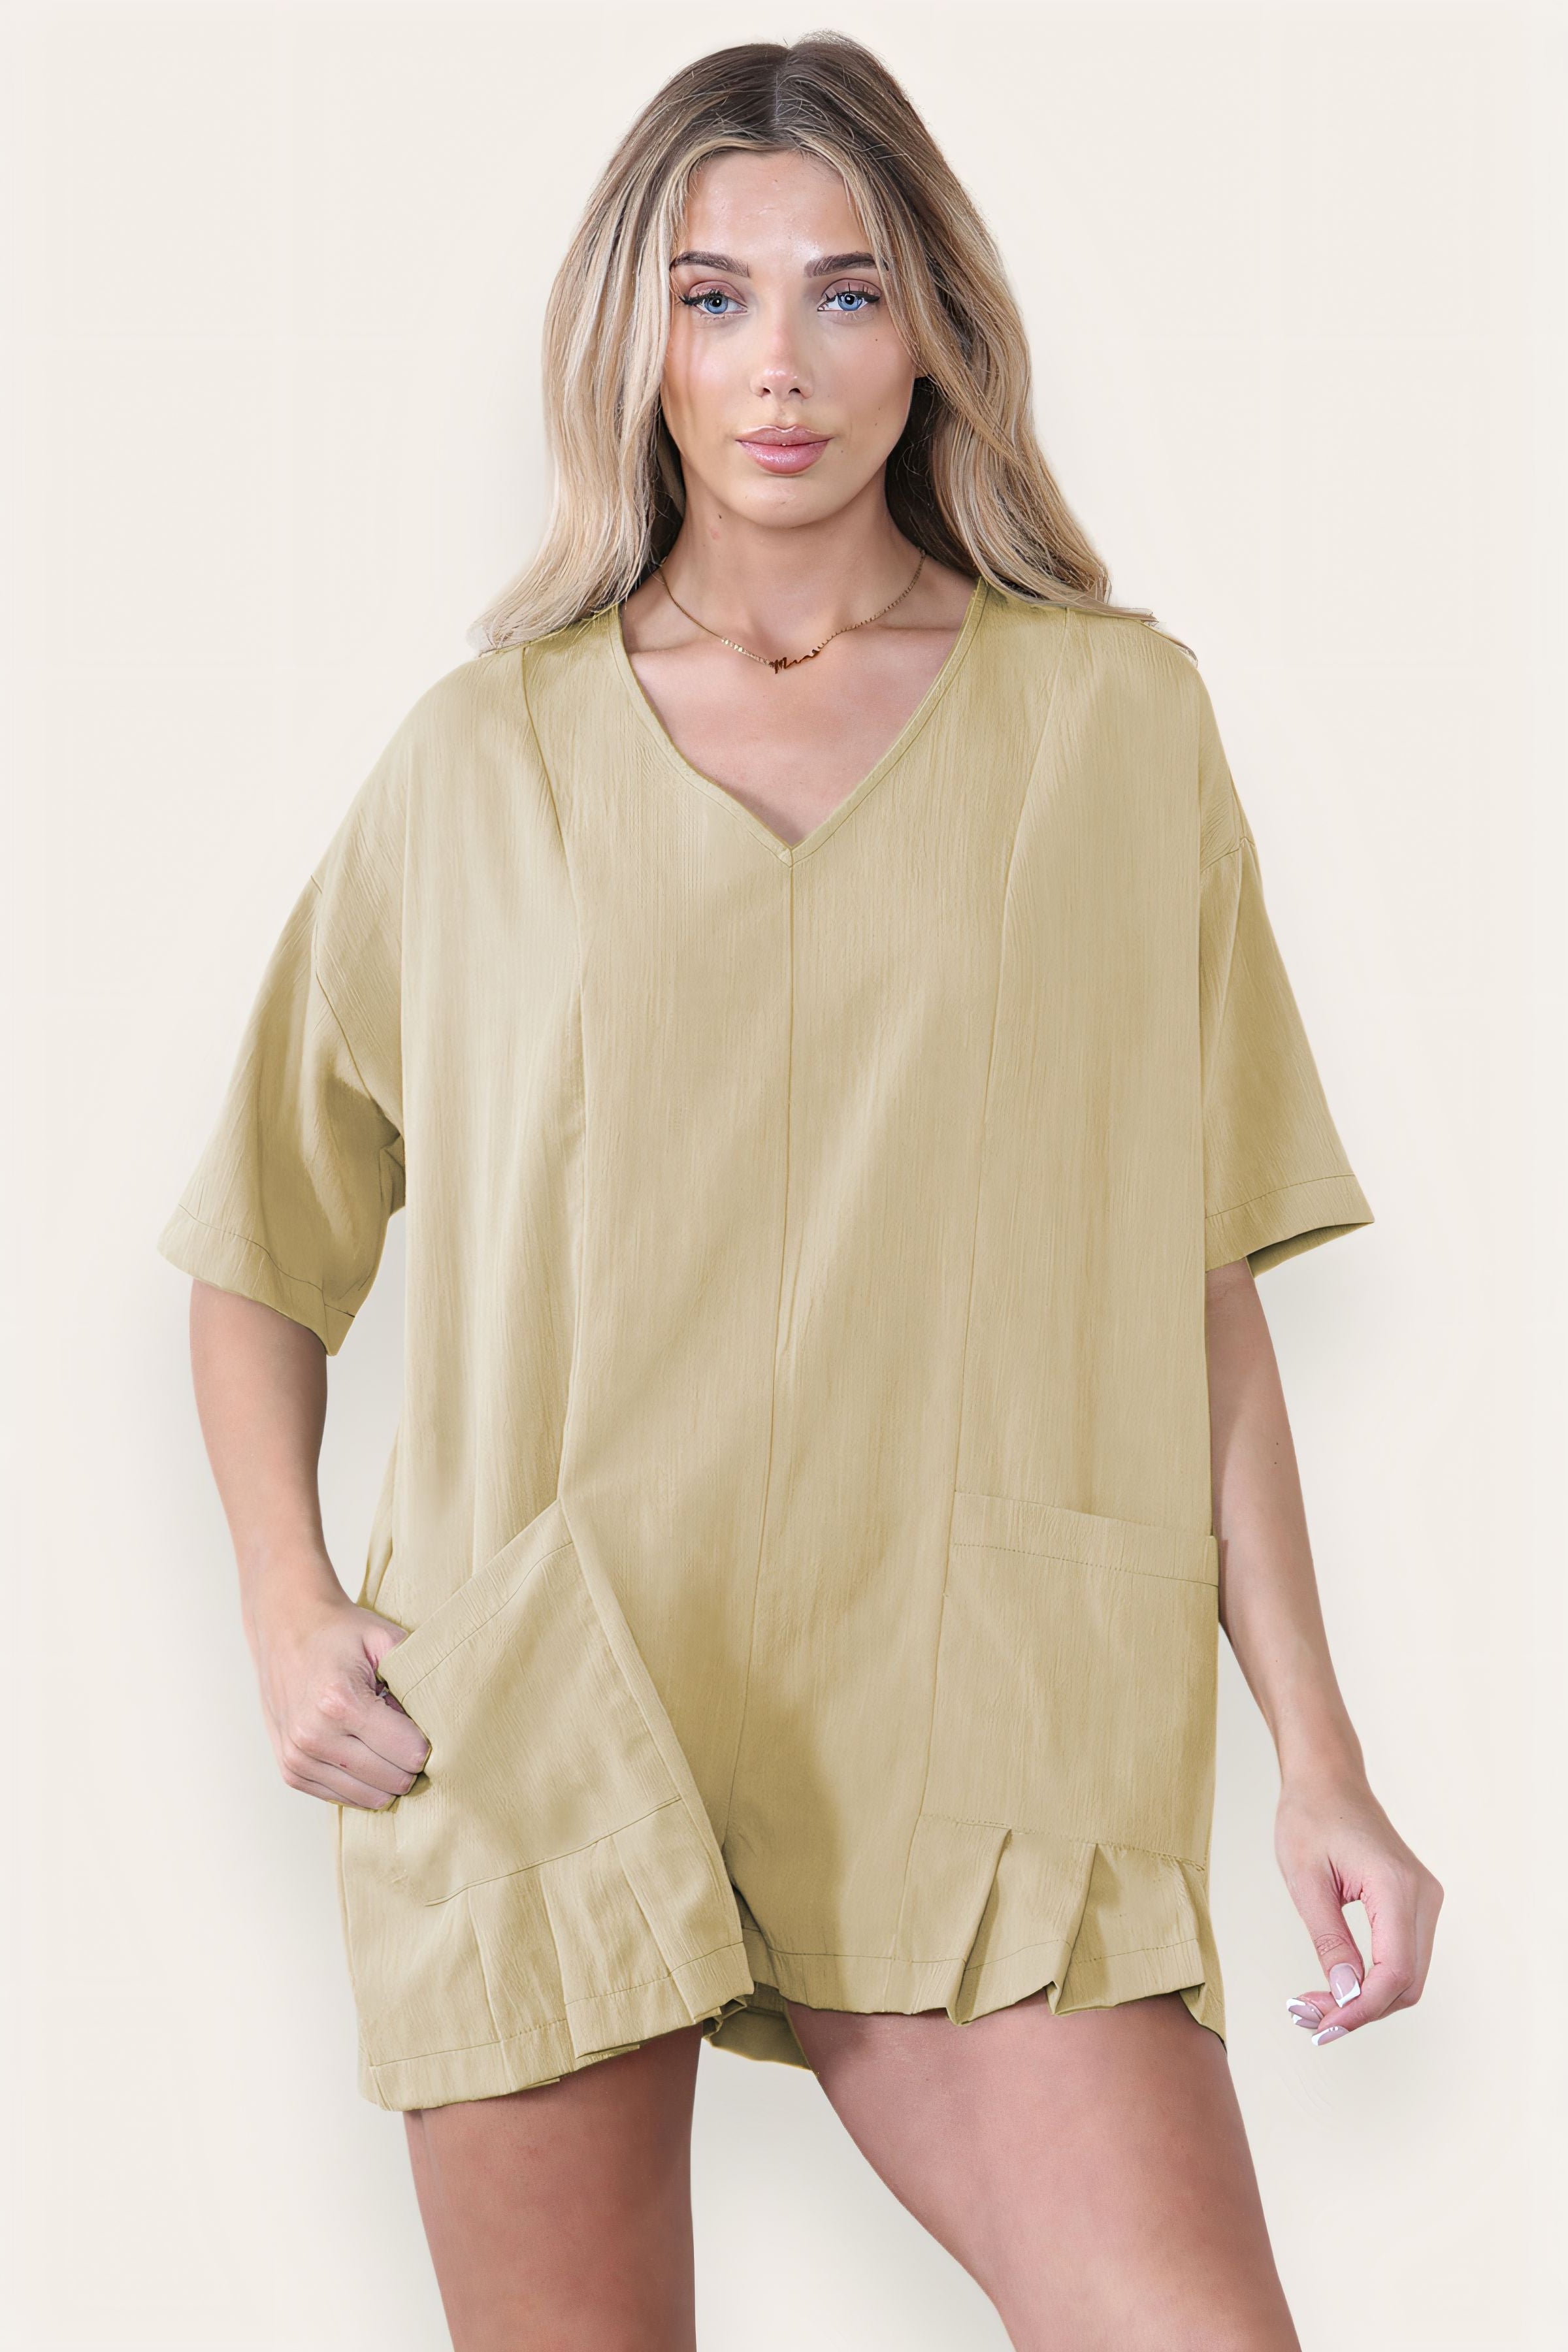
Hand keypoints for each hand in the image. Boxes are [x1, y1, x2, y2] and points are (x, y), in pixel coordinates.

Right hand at [249, 1586, 430, 1808]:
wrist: (285, 1628)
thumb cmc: (340, 1633)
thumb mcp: (385, 1638)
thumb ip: (417, 1675)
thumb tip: (442, 1720)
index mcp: (339, 1702)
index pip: (409, 1753)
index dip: (427, 1741)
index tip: (423, 1721)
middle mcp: (313, 1736)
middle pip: (393, 1782)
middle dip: (409, 1761)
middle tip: (404, 1730)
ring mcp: (298, 1758)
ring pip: (371, 1798)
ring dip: (386, 1774)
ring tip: (382, 1738)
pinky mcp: (292, 1771)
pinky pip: (346, 1799)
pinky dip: (363, 1781)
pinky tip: (362, 1749)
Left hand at [1274, 1773, 1442, 2045]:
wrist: (1327, 1779)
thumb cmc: (1309, 1818)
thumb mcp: (1305, 1880)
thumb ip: (1330, 1941)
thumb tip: (1346, 1998)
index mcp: (1396, 1886)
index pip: (1394, 1972)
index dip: (1360, 2009)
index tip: (1320, 2025)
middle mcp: (1422, 1895)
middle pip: (1406, 1983)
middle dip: (1360, 2010)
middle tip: (1308, 2019)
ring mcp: (1425, 1899)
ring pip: (1408, 1976)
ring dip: (1367, 2000)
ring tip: (1315, 2008)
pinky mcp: (1416, 1903)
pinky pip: (1404, 1957)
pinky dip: (1374, 1980)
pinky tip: (1338, 1988)